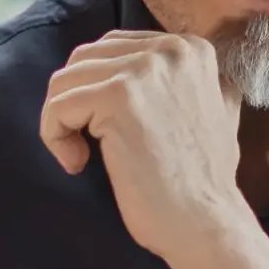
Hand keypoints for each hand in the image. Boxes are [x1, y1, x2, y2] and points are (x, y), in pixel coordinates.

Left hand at [41, 31, 241, 263]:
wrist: (205, 221)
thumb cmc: (204, 180)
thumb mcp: (213, 111)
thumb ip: (185, 82)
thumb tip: (146, 69)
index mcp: (190, 48)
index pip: (113, 48)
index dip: (97, 90)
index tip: (108, 130)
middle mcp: (169, 50)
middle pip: (85, 59)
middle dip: (75, 102)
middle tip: (87, 143)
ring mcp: (143, 70)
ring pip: (66, 81)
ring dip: (62, 121)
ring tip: (81, 156)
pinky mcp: (117, 97)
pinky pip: (58, 106)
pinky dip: (54, 137)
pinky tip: (77, 164)